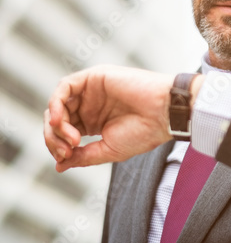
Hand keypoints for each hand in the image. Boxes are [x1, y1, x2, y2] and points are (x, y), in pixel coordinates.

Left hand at [44, 65, 202, 170]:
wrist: (164, 114)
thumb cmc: (144, 132)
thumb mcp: (108, 150)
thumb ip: (83, 156)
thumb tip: (59, 165)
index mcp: (94, 122)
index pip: (63, 133)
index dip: (58, 146)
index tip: (65, 158)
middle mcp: (90, 106)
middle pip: (57, 119)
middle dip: (54, 138)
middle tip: (67, 150)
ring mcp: (91, 91)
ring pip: (58, 104)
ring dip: (55, 123)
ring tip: (71, 138)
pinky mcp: (93, 77)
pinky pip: (64, 87)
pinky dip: (56, 103)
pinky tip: (58, 120)